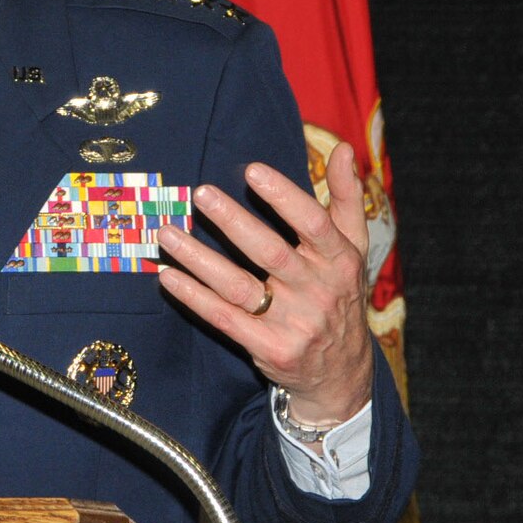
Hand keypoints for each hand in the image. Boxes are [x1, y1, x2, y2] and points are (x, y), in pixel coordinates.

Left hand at [156, 144, 375, 424]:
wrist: (342, 374)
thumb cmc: (340, 295)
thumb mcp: (354, 249)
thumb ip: (346, 198)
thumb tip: (344, 149)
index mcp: (340, 261)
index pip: (314, 224)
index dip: (284, 197)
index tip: (252, 171)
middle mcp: (318, 292)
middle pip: (270, 253)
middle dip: (233, 222)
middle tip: (201, 194)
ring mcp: (293, 323)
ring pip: (239, 286)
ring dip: (199, 259)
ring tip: (167, 233)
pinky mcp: (268, 348)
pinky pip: (224, 318)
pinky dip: (194, 297)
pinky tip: (168, 276)